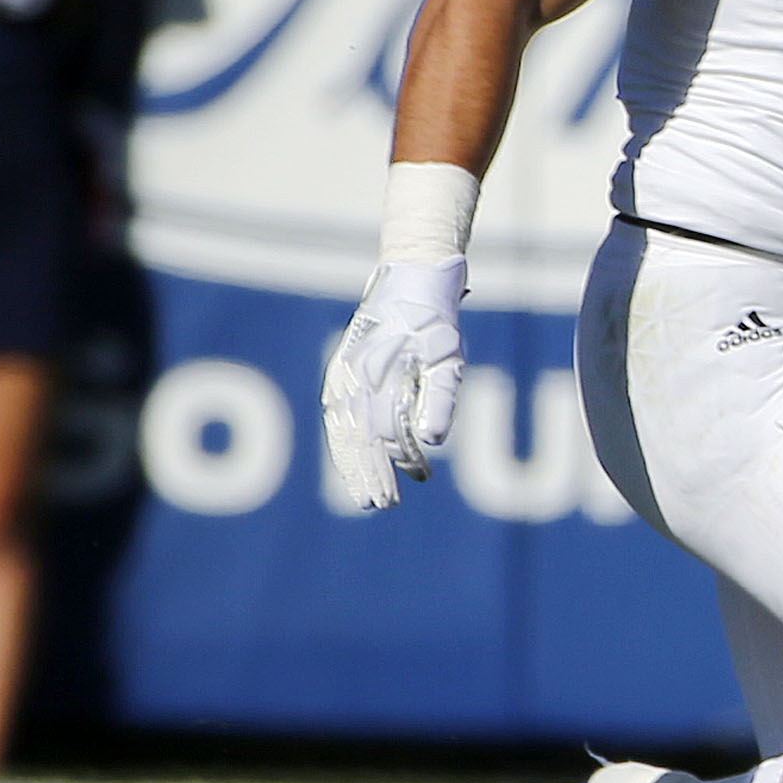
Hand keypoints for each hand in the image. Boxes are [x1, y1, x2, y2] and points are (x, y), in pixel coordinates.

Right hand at [321, 258, 464, 510]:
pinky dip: (341, 443)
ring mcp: (343, 375)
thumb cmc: (436, 322)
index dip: (401, 459)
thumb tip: (433, 441)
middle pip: (360, 437)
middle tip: (384, 505)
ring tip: (364, 495)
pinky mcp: (340, 372)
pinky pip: (335, 416)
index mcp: (381, 374)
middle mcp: (355, 377)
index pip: (387, 431)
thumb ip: (440, 399)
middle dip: (372, 474)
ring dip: (352, 466)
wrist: (411, 277)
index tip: (419, 479)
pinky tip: (349, 461)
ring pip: (342, 431)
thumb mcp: (448, 358)